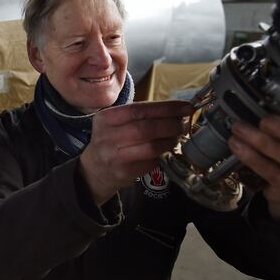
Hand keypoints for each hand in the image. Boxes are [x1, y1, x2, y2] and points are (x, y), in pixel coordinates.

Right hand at [79, 100, 193, 205]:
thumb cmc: (112, 140)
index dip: (166, 108)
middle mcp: (107, 137)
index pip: (140, 109)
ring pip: (151, 147)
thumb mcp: (116, 123)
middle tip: (182, 124)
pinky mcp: (123, 172)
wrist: (94, 170)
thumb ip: (141, 115)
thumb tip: (176, 111)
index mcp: (106, 118)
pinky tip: (162, 151)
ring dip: (169, 141)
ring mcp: (114, 157)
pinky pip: (150, 162)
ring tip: (175, 137)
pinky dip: (161, 155)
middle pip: (146, 128)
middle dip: (170, 125)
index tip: (185, 107)